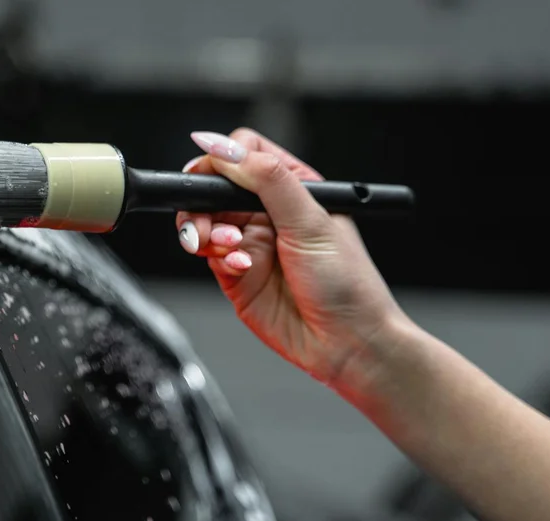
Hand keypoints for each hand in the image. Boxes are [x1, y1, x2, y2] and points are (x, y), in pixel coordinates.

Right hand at [176, 129, 408, 399]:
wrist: (347, 343)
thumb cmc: (348, 283)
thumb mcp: (311, 220)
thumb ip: (266, 179)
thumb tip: (225, 149)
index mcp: (293, 187)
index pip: (245, 153)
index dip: (222, 158)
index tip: (211, 172)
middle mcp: (269, 212)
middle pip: (214, 187)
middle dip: (202, 201)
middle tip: (202, 218)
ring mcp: (250, 243)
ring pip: (204, 220)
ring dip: (204, 230)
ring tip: (225, 246)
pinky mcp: (236, 274)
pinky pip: (209, 255)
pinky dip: (216, 257)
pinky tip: (240, 267)